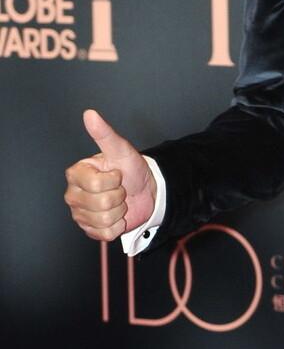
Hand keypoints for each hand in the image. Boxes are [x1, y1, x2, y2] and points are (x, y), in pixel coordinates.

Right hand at [64, 110, 155, 240]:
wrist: (146, 190)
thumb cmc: (131, 169)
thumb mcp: (121, 149)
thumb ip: (104, 134)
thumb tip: (90, 114)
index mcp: (76, 174)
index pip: (95, 185)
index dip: (113, 180)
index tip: (116, 174)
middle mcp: (73, 194)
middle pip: (100, 204)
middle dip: (118, 196)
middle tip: (119, 189)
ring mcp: (80, 214)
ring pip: (103, 220)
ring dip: (119, 211)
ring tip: (119, 201)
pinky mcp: (90, 230)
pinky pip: (105, 234)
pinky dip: (117, 226)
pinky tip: (117, 215)